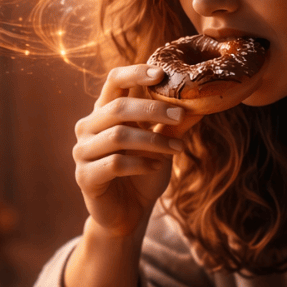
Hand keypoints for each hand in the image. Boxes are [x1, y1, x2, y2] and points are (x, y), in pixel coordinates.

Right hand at [73, 65, 201, 240]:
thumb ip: (174, 124)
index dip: (135, 74)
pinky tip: (155, 167)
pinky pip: (114, 163)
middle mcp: (88, 127)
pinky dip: (140, 163)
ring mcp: (82, 151)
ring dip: (153, 141)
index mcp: (104, 112)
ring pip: (118, 136)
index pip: (114, 82)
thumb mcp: (163, 145)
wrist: (129, 213)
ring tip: (177, 150)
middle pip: (118, 108)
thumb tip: (203, 101)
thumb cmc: (144, 173)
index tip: (161, 74)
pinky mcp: (84, 176)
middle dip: (153, 110)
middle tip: (181, 115)